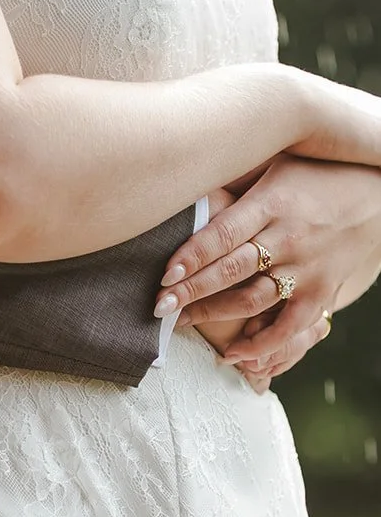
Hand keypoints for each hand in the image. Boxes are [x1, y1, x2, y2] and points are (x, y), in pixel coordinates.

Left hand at [154, 155, 380, 373]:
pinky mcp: (322, 291)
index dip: (191, 256)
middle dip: (191, 291)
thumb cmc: (312, 173)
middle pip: (231, 270)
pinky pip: (291, 326)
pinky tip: (234, 353)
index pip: (223, 233)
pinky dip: (263, 344)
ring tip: (179, 322)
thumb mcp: (274, 163)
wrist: (377, 195)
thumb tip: (187, 177)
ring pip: (254, 299)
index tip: (163, 275)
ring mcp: (306, 268)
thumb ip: (236, 177)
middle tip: (157, 307)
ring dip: (214, 314)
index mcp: (271, 203)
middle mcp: (287, 237)